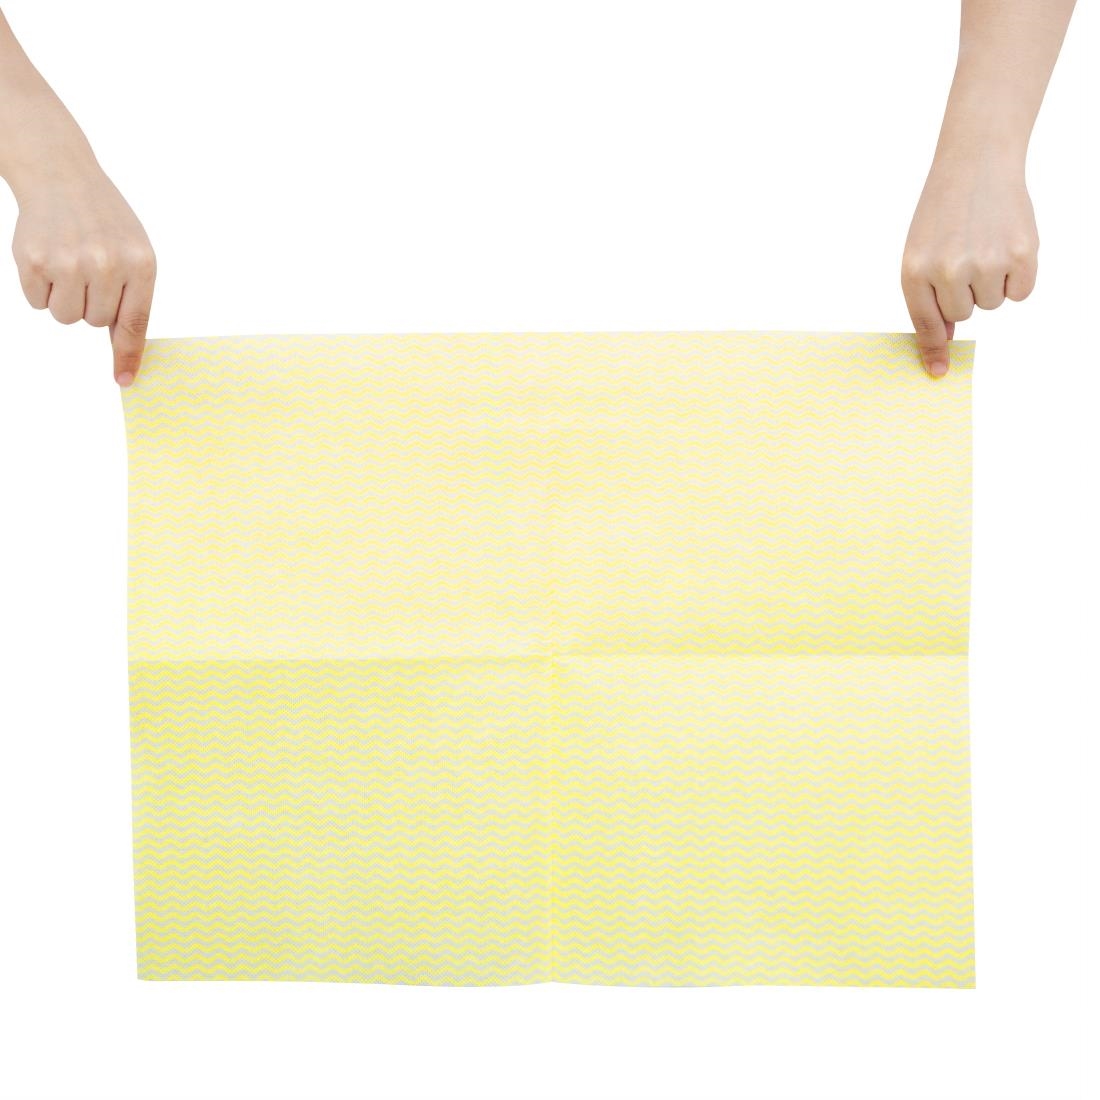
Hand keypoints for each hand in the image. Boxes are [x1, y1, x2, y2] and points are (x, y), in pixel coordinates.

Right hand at [11, 159, 155, 386]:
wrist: (61, 175)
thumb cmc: (104, 221)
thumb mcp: (135, 253)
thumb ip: (132, 298)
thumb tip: (124, 349)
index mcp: (139, 264)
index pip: (135, 323)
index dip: (127, 355)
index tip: (124, 380)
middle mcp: (106, 264)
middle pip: (95, 322)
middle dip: (90, 304)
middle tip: (88, 271)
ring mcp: (68, 262)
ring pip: (66, 317)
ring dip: (65, 299)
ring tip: (69, 265)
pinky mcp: (32, 260)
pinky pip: (37, 303)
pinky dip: (40, 288)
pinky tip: (48, 259)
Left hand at [902, 147, 1037, 377]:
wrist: (977, 163)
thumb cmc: (945, 212)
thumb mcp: (920, 252)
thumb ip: (927, 298)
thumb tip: (946, 341)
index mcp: (915, 271)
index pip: (925, 324)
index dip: (933, 350)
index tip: (938, 372)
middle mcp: (949, 270)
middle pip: (962, 315)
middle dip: (965, 294)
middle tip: (966, 256)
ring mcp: (986, 263)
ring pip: (991, 305)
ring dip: (991, 283)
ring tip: (985, 246)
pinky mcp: (1022, 254)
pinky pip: (1021, 293)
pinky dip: (1018, 278)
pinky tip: (1007, 247)